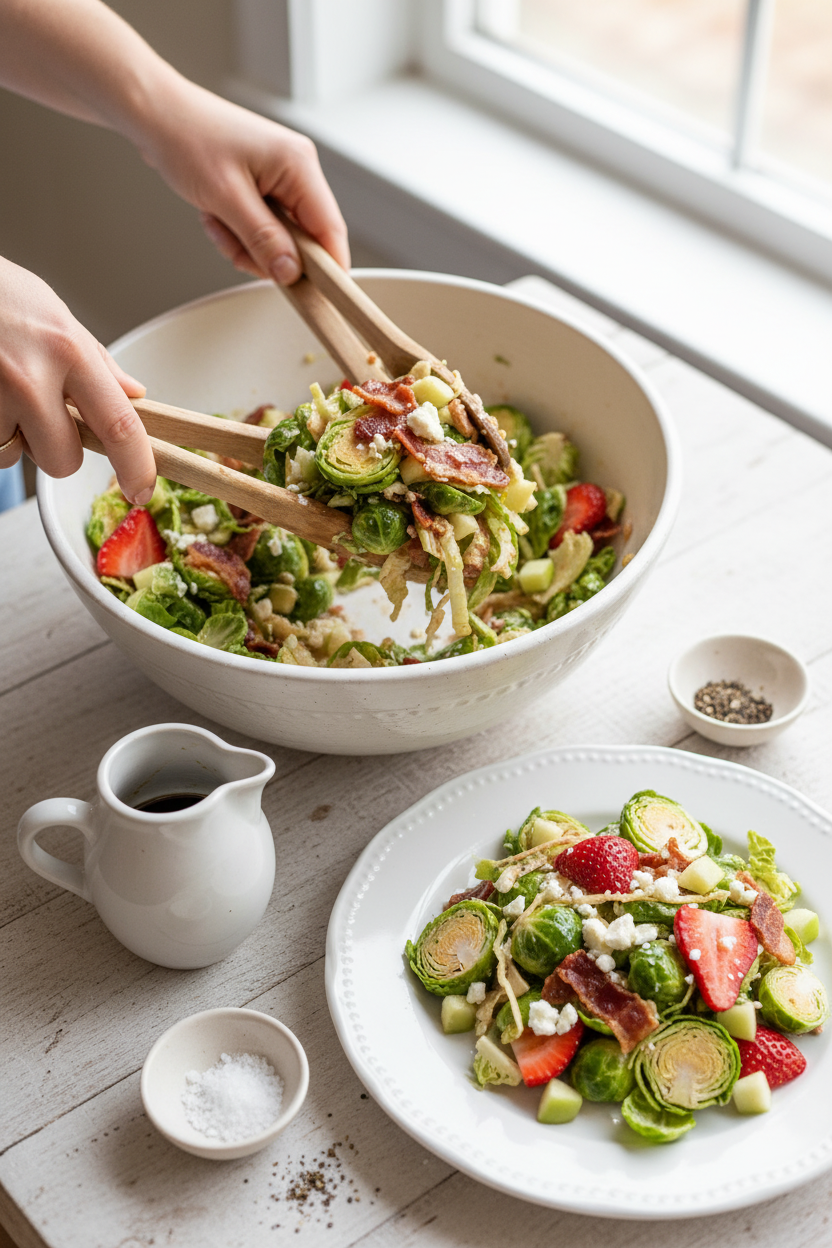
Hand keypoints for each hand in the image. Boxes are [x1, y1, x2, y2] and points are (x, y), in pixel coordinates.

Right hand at [0, 257, 155, 501]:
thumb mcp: (57, 316)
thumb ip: (96, 361)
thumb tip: (133, 395)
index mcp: (68, 350)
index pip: (119, 425)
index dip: (137, 467)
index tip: (142, 489)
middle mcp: (30, 378)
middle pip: (64, 460)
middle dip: (57, 450)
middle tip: (42, 414)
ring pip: (16, 456)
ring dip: (15, 438)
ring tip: (3, 392)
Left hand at [136, 79, 349, 284]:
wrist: (155, 114)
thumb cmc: (186, 138)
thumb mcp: (226, 197)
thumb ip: (263, 239)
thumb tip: (291, 272)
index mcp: (299, 164)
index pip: (331, 230)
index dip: (325, 268)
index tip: (311, 295)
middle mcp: (297, 170)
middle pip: (304, 240)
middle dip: (268, 253)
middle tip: (235, 245)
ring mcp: (281, 179)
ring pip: (280, 239)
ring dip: (246, 244)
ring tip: (218, 222)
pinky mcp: (264, 187)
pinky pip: (262, 229)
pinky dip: (238, 233)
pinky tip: (216, 215)